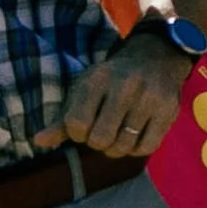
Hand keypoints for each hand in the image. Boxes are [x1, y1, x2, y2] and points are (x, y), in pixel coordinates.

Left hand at [64, 23, 189, 162]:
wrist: (156, 58)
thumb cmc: (112, 79)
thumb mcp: (84, 90)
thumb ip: (62, 119)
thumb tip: (38, 142)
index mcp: (97, 80)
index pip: (76, 124)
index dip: (77, 133)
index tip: (84, 126)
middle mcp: (124, 86)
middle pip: (100, 138)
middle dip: (98, 142)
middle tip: (103, 132)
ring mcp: (149, 98)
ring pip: (123, 145)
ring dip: (117, 148)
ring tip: (118, 136)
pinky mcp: (168, 110)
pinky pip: (147, 147)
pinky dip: (137, 149)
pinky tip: (135, 138)